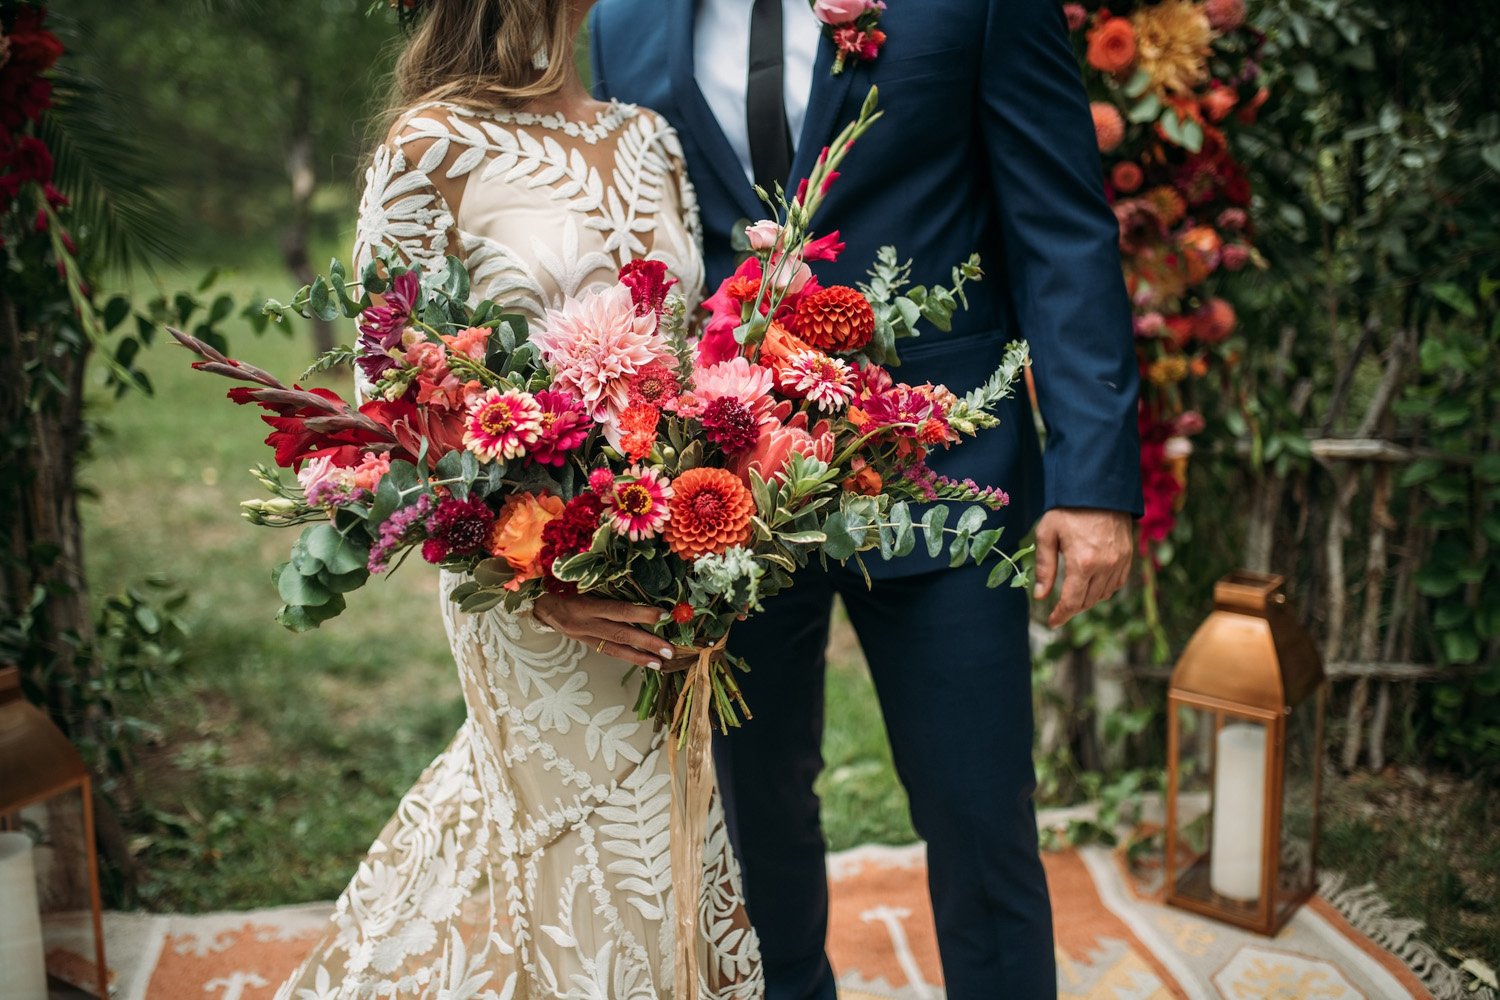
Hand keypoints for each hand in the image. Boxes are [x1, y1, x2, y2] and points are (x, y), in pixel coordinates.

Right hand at [532, 593, 674, 669]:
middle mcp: (585, 624)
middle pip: (621, 635)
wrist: (537, 603)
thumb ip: (604, 584)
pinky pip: (608, 651)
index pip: (618, 611)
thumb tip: (636, 584)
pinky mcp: (585, 643)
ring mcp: (585, 636)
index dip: (642, 614)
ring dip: (641, 657)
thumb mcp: (578, 580)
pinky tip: (644, 661)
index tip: (664, 615)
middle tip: (670, 650)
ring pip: (616, 649)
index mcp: (584, 606)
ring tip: (661, 663)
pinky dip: (628, 657)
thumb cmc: (560, 586)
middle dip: (648, 643)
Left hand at [1032, 508, 1133, 627]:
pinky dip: (1104, 589)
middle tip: (1059, 609)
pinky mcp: (1128, 556)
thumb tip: (1040, 596)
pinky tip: (1092, 585)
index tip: (1052, 622)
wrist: (1098, 488)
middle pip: (1088, 602)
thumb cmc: (1067, 509)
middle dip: (1072, 608)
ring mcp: (1120, 561)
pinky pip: (1117, 583)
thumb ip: (1044, 568)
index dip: (1061, 616)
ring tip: (1074, 596)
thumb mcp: (1047, 534)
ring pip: (1104, 595)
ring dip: (1088, 600)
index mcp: (1082, 563)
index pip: (1072, 602)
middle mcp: (1105, 566)